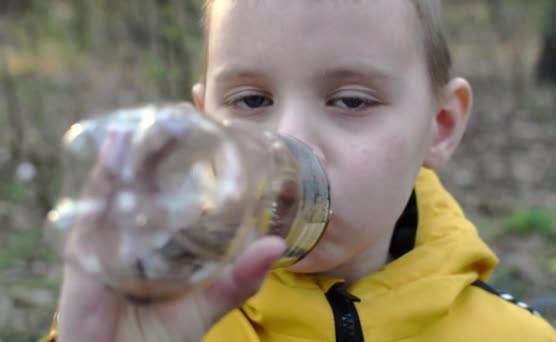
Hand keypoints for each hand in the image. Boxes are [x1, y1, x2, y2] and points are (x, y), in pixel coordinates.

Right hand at [54, 107, 285, 340]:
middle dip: (159, 147)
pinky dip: (105, 176)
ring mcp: (106, 240)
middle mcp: (132, 235)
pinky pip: (94, 209)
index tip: (204, 126)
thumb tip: (276, 245)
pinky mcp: (84, 254)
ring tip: (156, 119)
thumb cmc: (158, 341)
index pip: (170, 192)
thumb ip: (237, 280)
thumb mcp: (203, 306)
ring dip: (135, 151)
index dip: (182, 160)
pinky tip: (118, 147)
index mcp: (159, 242)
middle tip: (183, 113)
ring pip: (119, 186)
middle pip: (143, 182)